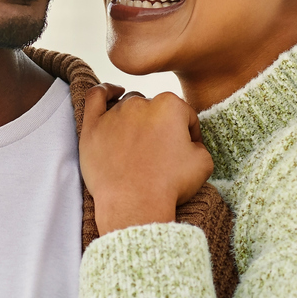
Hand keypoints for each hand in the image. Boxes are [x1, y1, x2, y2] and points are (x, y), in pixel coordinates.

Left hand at [80, 85, 213, 234]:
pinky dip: (105, 91)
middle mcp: (141, 103)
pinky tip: (112, 93)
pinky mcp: (93, 126)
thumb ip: (198, 142)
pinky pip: (95, 96)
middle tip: (158, 153)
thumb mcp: (203, 162)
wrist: (135, 206)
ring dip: (135, 119)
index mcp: (171, 105)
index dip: (188, 134)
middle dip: (159, 127)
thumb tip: (189, 141)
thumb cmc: (169, 185)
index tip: (185, 151)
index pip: (184, 115)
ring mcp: (115, 113)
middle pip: (155, 109)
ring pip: (128, 105)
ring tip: (137, 143)